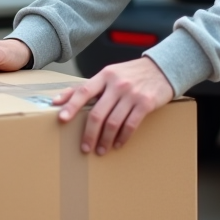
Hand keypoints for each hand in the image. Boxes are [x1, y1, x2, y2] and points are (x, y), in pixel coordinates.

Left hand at [52, 57, 174, 154]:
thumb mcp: (108, 75)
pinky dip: (122, 137)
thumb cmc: (130, 74)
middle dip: (89, 134)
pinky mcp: (145, 103)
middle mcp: (117, 84)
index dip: (72, 105)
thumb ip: (85, 87)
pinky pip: (130, 125)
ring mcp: (132, 94)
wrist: (161, 69)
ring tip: (101, 150)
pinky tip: (117, 144)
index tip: (62, 119)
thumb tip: (58, 101)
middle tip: (85, 148)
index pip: (84, 91)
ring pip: (113, 122)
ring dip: (105, 140)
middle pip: (98, 113)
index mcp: (105, 75)